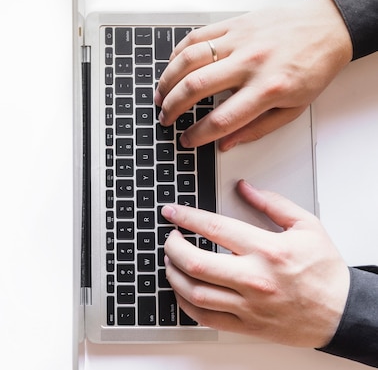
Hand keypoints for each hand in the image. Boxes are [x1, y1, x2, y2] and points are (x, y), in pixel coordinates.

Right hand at [155, 0, 351, 150]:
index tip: (187, 141)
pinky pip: (197, 37)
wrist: (328, 28)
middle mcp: (251, 64)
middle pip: (196, 88)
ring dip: (168, 80)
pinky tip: (172, 67)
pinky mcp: (234, 25)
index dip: (197, 135)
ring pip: (189, 60)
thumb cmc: (312, 68)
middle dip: (173, 108)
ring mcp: (240, 41)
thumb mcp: (292, 109)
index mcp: (268, 90)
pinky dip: (178, 53)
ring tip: (160, 95)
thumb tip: (225, 144)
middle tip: (166, 118)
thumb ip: (256, 129)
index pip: (221, 120)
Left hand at [162, 180, 349, 347]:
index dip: (186, 217)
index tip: (171, 212)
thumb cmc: (325, 271)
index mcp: (267, 250)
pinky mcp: (247, 325)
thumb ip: (273, 203)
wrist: (344, 313)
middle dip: (173, 246)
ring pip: (195, 291)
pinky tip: (182, 289)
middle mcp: (254, 278)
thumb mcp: (307, 226)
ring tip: (171, 261)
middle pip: (196, 262)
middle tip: (170, 237)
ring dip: (173, 274)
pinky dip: (185, 303)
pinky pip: (205, 317)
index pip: (215, 228)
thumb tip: (244, 188)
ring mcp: (249, 305)